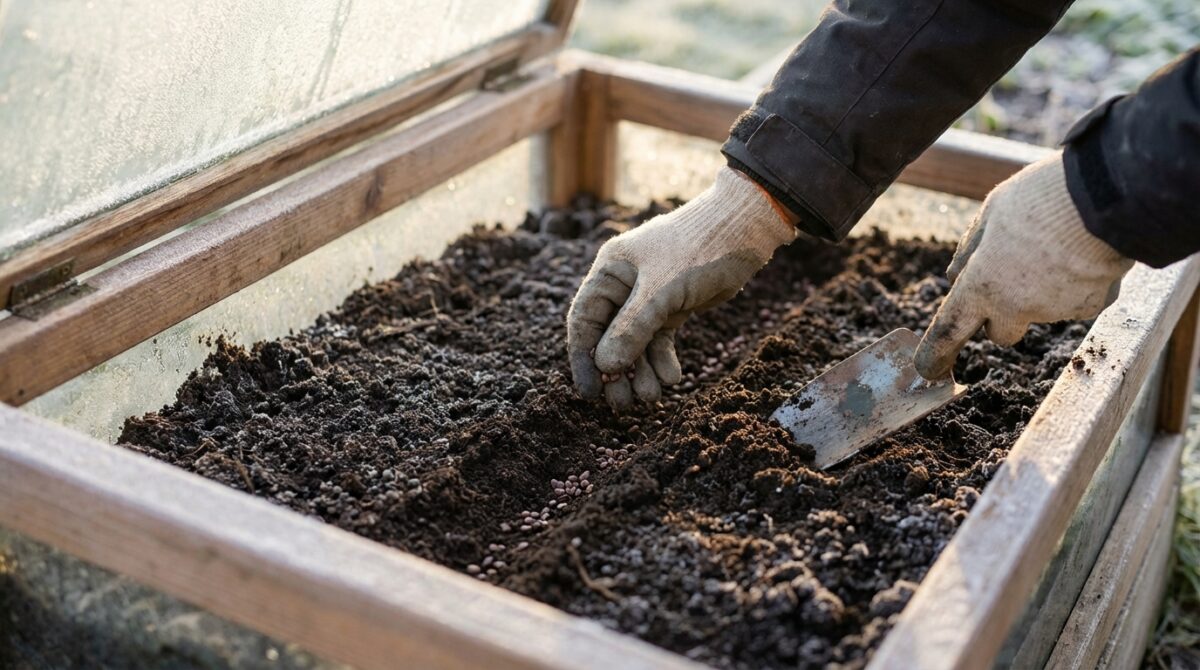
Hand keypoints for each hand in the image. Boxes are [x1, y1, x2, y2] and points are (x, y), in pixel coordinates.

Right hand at [567, 167, 795, 408]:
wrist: (745, 229)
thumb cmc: (698, 248)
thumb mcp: (662, 290)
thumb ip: (632, 328)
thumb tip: (605, 366)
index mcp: (610, 271)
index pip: (584, 320)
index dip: (583, 357)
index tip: (590, 391)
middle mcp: (624, 285)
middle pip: (608, 337)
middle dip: (615, 371)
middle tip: (623, 403)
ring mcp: (649, 297)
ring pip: (636, 343)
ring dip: (641, 371)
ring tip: (652, 396)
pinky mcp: (673, 306)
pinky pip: (659, 340)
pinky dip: (663, 360)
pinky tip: (672, 377)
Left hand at [914, 152, 1133, 378]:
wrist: (1109, 196)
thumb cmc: (1041, 198)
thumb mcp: (992, 211)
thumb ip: (970, 248)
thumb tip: (956, 275)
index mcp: (982, 286)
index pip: (949, 332)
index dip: (935, 354)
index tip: (929, 370)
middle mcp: (1017, 307)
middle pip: (1000, 334)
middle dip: (999, 316)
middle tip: (1012, 279)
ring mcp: (1057, 311)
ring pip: (1041, 311)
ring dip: (1041, 291)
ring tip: (1057, 245)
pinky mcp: (1093, 305)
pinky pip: (1077, 298)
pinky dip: (1076, 282)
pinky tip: (1083, 251)